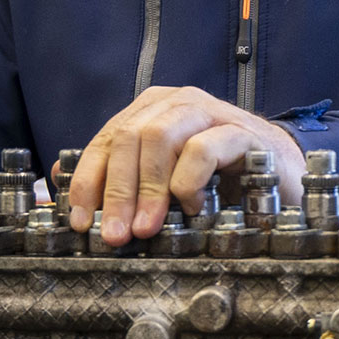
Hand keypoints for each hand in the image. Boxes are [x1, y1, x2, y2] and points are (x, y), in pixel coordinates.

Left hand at [61, 86, 305, 244]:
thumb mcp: (164, 180)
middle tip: (115, 234)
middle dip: (117, 191)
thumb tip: (58, 178)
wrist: (281, 173)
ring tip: (146, 227)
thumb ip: (119, 175)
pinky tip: (193, 206)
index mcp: (152, 110)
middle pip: (130, 138)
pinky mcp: (242, 132)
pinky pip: (204, 149)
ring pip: (161, 137)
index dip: (88, 181)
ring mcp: (211, 112)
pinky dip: (189, 181)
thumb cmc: (219, 178)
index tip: (81, 221)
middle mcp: (178, 103)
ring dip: (148, 188)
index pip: (107, 140)